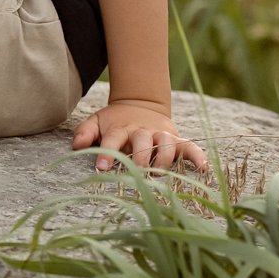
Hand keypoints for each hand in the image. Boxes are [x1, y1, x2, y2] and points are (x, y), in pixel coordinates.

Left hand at [72, 99, 207, 173]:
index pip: (113, 138)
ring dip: (163, 158)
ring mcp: (161, 134)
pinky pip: (190, 146)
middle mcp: (142, 131)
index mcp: (121, 128)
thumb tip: (76, 146)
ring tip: (159, 173)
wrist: (140, 104)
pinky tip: (202, 168)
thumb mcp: (97, 121)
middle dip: (139, 156)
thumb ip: (85, 132)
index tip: (101, 167)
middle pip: (142, 141)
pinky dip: (197, 155)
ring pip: (166, 143)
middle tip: (136, 170)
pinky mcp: (176, 139)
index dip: (107, 152)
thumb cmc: (115, 121)